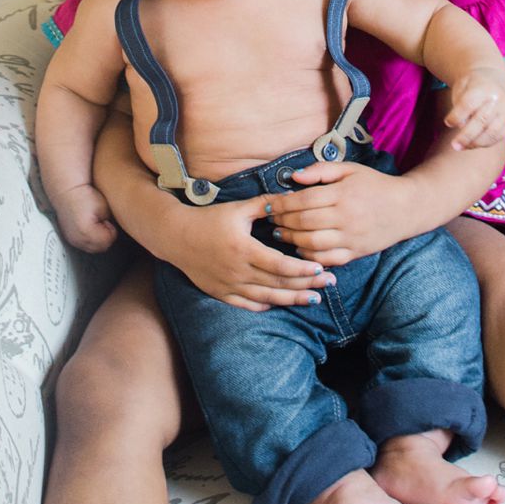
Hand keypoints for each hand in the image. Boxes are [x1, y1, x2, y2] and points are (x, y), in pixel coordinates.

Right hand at [48, 183, 118, 253]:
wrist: (67, 190)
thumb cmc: (84, 194)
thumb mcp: (105, 208)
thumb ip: (111, 223)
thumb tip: (112, 231)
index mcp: (86, 231)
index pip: (108, 240)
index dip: (111, 230)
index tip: (107, 220)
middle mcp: (77, 238)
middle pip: (100, 247)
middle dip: (105, 236)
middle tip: (103, 222)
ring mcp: (72, 239)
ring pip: (92, 248)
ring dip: (97, 239)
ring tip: (95, 223)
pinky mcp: (69, 237)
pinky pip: (84, 244)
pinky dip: (89, 238)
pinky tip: (88, 226)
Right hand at [157, 194, 333, 310]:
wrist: (175, 236)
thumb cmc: (207, 219)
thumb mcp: (236, 209)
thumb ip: (264, 204)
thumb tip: (290, 197)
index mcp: (244, 249)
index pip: (281, 265)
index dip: (304, 269)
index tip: (322, 269)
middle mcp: (238, 271)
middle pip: (279, 283)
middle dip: (307, 285)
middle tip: (329, 284)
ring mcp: (230, 285)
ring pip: (268, 298)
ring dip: (293, 299)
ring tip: (314, 299)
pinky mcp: (221, 293)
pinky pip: (250, 305)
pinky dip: (268, 305)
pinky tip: (283, 303)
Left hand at [268, 160, 411, 266]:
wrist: (407, 208)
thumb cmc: (374, 185)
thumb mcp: (349, 169)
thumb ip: (320, 170)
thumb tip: (293, 176)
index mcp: (343, 195)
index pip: (304, 200)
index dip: (281, 203)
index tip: (268, 203)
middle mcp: (347, 218)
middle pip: (305, 222)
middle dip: (282, 221)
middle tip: (271, 219)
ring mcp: (352, 238)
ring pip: (313, 244)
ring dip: (292, 239)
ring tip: (280, 233)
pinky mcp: (357, 253)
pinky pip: (328, 259)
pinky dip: (310, 256)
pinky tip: (300, 247)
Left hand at [445, 66, 504, 150]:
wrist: (492, 78)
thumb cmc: (472, 86)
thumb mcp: (461, 86)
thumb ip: (459, 104)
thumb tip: (461, 126)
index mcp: (483, 88)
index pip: (469, 104)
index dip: (457, 116)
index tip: (447, 123)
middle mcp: (498, 99)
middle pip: (482, 120)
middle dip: (467, 135)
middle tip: (454, 145)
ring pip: (492, 132)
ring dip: (476, 143)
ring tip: (461, 147)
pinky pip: (499, 136)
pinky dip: (485, 143)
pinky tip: (472, 145)